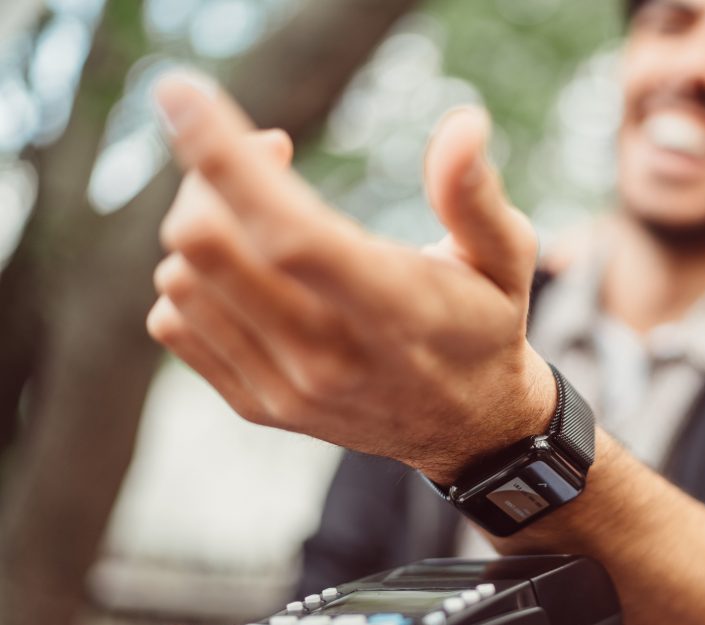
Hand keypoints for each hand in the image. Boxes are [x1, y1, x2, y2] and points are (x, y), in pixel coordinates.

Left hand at [150, 72, 555, 482]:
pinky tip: (247, 269)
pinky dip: (193, 279)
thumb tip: (464, 123)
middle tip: (269, 154)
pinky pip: (175, 323)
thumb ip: (477, 194)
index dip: (228, 160)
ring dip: (205, 223)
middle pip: (208, 246)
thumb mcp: (505, 258)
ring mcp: (286, 389)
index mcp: (393, 313)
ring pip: (181, 281)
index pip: (290, 233)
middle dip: (213, 175)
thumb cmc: (484, 325)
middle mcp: (328, 359)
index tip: (182, 92)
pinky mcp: (257, 405)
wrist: (467, 428)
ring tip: (263, 215)